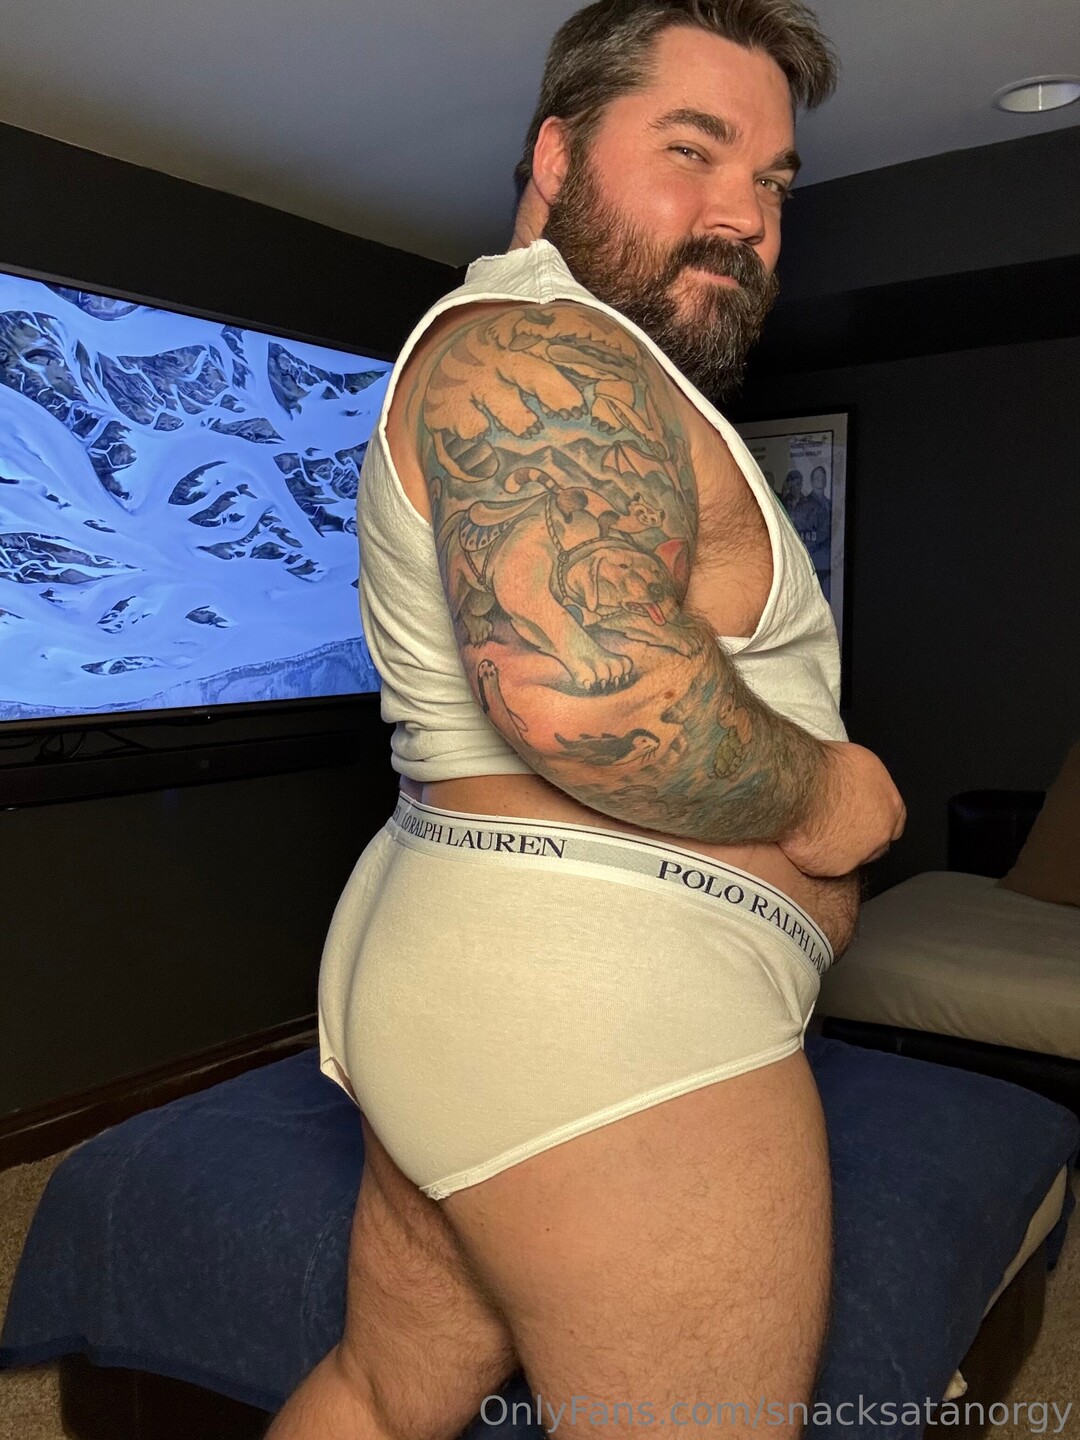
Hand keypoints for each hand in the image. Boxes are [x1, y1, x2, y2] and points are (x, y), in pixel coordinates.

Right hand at [778, 742, 905, 876]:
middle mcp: (879, 835)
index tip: (859, 817)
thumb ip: (866, 784)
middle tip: (834, 824)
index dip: (875, 820)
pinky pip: (822, 864)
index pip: (893, 823)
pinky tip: (800, 838)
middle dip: (858, 838)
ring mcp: (857, 855)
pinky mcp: (831, 868)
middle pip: (874, 845)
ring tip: (812, 830)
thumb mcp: (859, 761)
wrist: (802, 786)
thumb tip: (858, 784)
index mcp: (890, 807)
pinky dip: (812, 855)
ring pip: (848, 857)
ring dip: (834, 848)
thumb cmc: (826, 767)